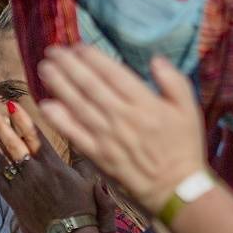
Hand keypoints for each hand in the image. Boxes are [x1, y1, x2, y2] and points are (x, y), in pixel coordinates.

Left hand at [0, 100, 97, 232]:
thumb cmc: (83, 206)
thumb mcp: (87, 178)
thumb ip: (79, 158)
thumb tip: (80, 140)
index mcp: (53, 164)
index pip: (34, 135)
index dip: (22, 119)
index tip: (13, 105)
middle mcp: (35, 172)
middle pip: (13, 143)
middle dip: (1, 125)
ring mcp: (22, 186)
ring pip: (2, 158)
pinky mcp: (14, 199)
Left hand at [37, 45, 209, 214]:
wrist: (175, 187)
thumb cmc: (183, 146)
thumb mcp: (189, 109)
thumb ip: (173, 81)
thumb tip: (155, 59)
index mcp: (145, 103)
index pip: (113, 74)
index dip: (92, 58)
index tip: (77, 46)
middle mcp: (123, 117)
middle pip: (90, 86)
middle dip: (69, 66)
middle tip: (52, 51)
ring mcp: (108, 137)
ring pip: (78, 106)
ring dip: (59, 85)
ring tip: (44, 69)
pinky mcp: (98, 155)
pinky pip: (75, 134)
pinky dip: (59, 119)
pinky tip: (45, 105)